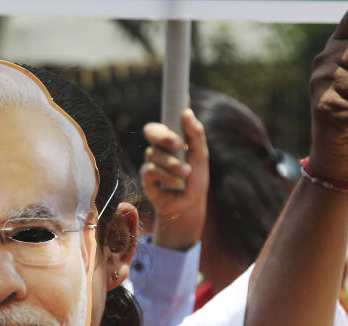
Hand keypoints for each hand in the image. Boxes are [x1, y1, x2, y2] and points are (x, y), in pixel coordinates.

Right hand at [140, 108, 208, 250]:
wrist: (188, 205)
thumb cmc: (196, 180)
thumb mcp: (201, 156)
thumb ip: (195, 135)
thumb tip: (187, 112)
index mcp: (173, 138)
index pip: (167, 118)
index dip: (171, 104)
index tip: (183, 98)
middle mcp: (160, 147)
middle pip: (151, 131)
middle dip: (164, 136)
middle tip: (179, 144)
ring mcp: (151, 162)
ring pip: (154, 154)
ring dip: (173, 164)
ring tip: (186, 174)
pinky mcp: (146, 177)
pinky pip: (151, 170)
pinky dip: (167, 176)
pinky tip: (176, 184)